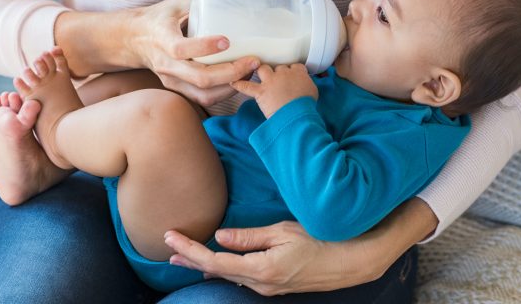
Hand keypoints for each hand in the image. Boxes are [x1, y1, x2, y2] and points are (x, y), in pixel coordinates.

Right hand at [130, 0, 260, 106]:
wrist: (135, 38)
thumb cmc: (164, 15)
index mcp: (162, 38)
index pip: (180, 49)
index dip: (204, 47)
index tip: (227, 41)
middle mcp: (166, 63)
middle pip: (200, 78)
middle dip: (231, 72)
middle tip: (253, 61)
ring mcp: (171, 79)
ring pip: (204, 93)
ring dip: (231, 86)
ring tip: (250, 71)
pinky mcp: (178, 89)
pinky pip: (203, 98)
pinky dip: (225, 93)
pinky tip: (239, 80)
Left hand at [163, 198, 437, 295]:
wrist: (352, 261)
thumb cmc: (321, 240)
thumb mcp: (283, 232)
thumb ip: (249, 237)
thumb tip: (220, 236)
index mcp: (261, 269)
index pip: (215, 261)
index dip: (190, 250)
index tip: (170, 238)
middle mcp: (261, 283)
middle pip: (216, 272)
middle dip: (190, 260)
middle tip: (168, 249)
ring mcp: (269, 287)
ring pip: (228, 276)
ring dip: (204, 265)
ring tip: (185, 256)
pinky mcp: (275, 285)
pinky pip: (243, 277)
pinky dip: (224, 268)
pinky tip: (217, 263)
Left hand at [230, 64, 317, 117]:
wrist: (297, 114)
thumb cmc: (306, 105)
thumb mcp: (313, 91)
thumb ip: (306, 84)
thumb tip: (303, 86)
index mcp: (298, 72)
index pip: (293, 66)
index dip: (291, 71)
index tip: (291, 76)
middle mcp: (283, 73)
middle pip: (278, 67)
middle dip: (276, 72)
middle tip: (277, 79)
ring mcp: (271, 81)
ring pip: (263, 69)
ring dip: (261, 71)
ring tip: (259, 75)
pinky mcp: (261, 92)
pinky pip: (246, 86)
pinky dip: (239, 85)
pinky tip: (233, 83)